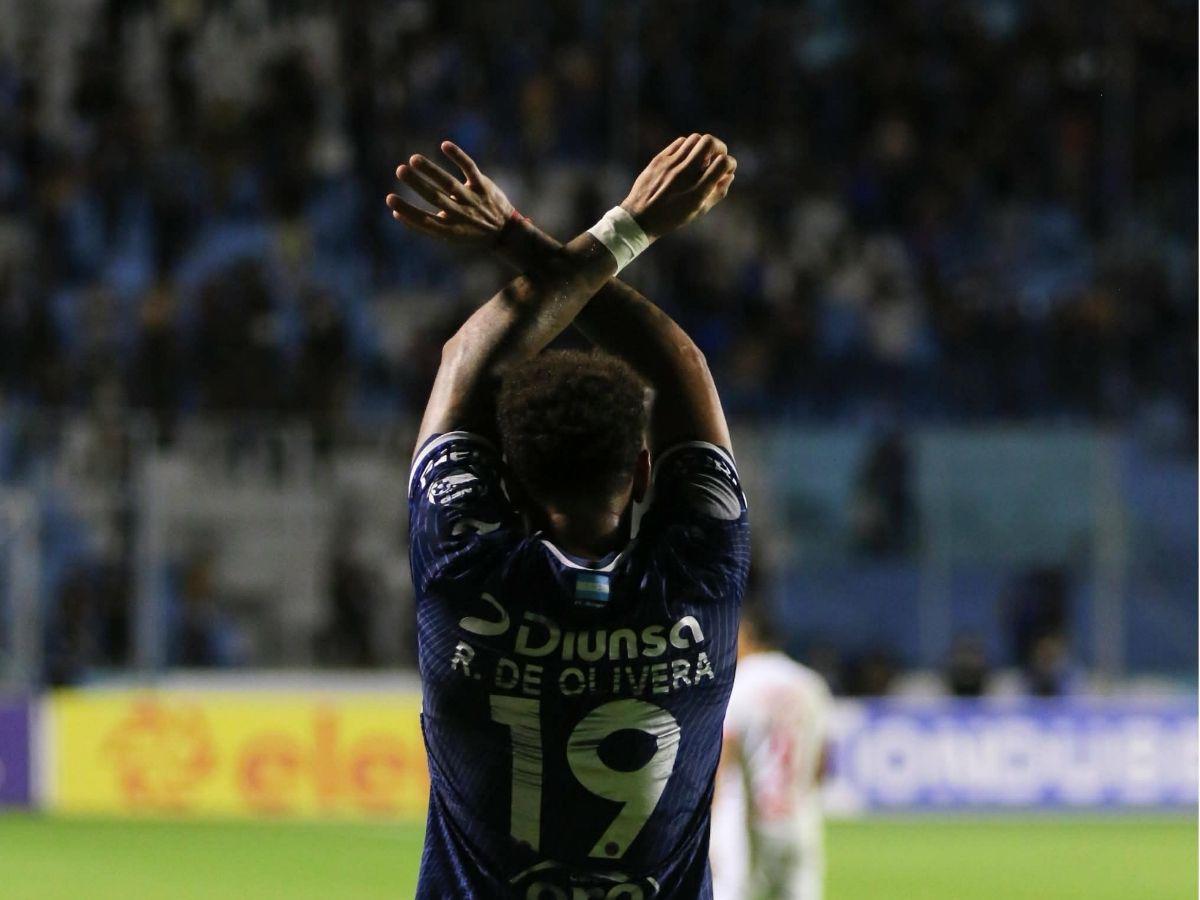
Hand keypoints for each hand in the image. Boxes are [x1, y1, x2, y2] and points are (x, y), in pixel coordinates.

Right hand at [386, 141, 515, 244]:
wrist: (505, 232)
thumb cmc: (469, 231)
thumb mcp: (449, 233)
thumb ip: (426, 223)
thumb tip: (396, 212)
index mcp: (450, 229)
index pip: (425, 221)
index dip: (407, 211)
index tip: (390, 199)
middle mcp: (461, 215)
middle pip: (436, 198)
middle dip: (417, 184)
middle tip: (400, 170)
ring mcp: (472, 200)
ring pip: (450, 183)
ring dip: (432, 170)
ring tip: (414, 159)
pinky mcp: (483, 186)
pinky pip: (470, 169)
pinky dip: (458, 157)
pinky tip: (444, 146)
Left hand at [619, 134, 735, 239]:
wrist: (640, 218)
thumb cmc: (673, 217)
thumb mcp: (699, 211)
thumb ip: (718, 193)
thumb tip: (730, 175)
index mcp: (698, 191)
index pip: (723, 163)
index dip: (730, 163)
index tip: (727, 168)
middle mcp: (685, 175)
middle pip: (709, 142)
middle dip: (719, 146)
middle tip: (717, 155)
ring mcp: (671, 165)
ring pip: (695, 139)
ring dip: (703, 146)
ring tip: (701, 157)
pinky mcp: (659, 160)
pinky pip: (680, 142)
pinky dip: (688, 147)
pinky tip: (687, 157)